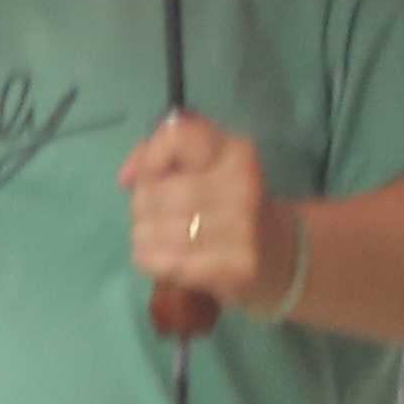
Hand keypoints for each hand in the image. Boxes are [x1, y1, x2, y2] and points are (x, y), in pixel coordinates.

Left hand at [120, 112, 297, 314]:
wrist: (276, 253)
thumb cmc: (224, 203)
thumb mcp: (198, 166)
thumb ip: (155, 154)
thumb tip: (126, 178)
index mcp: (235, 151)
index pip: (176, 137)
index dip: (151, 159)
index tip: (155, 175)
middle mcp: (243, 184)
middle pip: (157, 192)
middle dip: (142, 206)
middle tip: (154, 216)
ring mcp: (244, 226)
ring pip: (156, 229)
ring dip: (145, 235)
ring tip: (160, 237)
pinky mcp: (238, 265)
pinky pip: (168, 262)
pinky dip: (153, 261)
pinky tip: (161, 257)